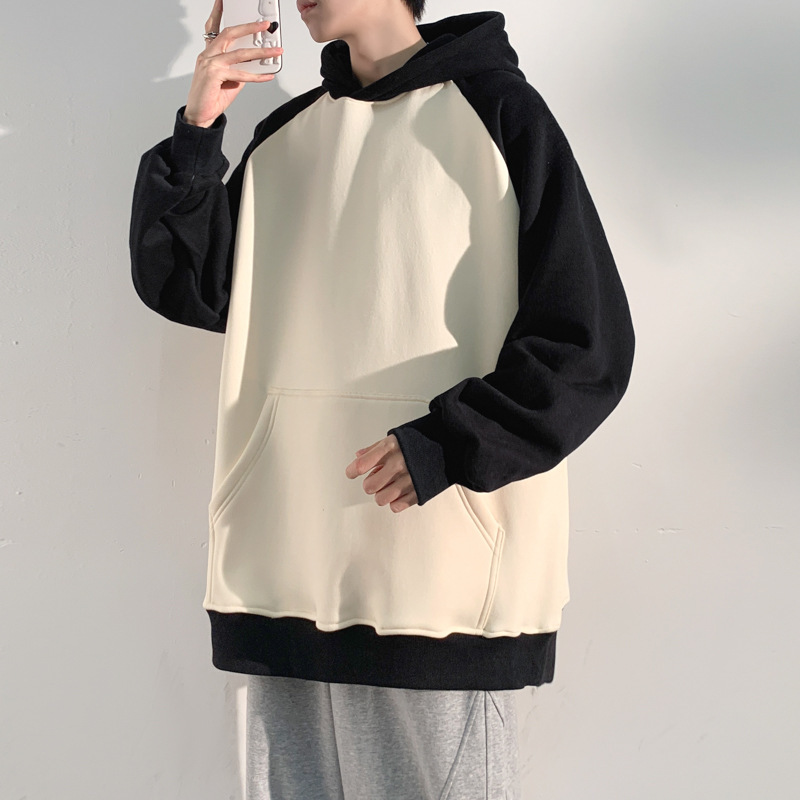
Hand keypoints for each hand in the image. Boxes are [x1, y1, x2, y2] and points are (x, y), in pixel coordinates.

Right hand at [184, 0, 283, 127]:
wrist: (200, 116)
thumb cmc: (211, 97)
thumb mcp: (229, 79)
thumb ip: (239, 68)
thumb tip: (254, 64)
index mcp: (209, 53)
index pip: (214, 28)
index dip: (219, 12)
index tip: (225, 1)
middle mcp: (208, 55)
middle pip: (230, 33)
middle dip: (249, 27)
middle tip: (265, 25)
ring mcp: (210, 64)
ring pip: (240, 53)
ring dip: (261, 52)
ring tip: (275, 50)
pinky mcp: (214, 75)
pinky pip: (241, 74)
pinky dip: (257, 76)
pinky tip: (268, 76)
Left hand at [345, 434, 418, 512]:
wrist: (449, 444)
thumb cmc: (422, 440)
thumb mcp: (397, 437)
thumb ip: (376, 448)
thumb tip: (359, 456)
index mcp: (391, 447)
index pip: (362, 464)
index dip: (352, 471)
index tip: (351, 473)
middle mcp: (399, 463)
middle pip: (370, 486)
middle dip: (370, 484)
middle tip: (375, 480)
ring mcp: (410, 478)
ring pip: (381, 499)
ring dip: (382, 494)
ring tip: (388, 487)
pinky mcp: (420, 491)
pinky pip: (397, 506)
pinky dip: (395, 501)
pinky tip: (399, 493)